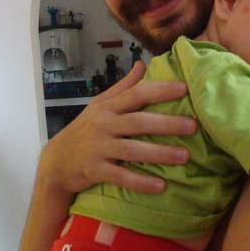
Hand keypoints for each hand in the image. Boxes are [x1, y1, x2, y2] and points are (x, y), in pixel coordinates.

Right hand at [40, 60, 196, 194]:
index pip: (136, 94)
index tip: (184, 88)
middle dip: (167, 123)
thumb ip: (123, 86)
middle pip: (138, 122)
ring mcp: (99, 148)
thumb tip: (142, 64)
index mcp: (108, 107)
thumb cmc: (84, 130)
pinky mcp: (95, 170)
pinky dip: (140, 182)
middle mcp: (104, 125)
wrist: (56, 162)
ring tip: (184, 156)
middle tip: (193, 125)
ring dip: (159, 153)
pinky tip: (161, 186)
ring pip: (132, 150)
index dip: (160, 90)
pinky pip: (121, 177)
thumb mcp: (99, 104)